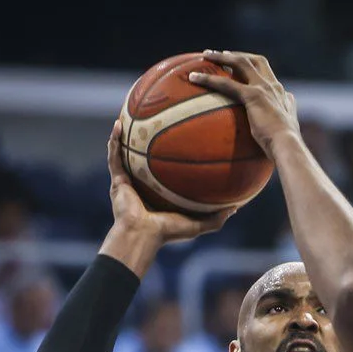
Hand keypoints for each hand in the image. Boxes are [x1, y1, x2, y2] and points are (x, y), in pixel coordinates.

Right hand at [107, 119, 233, 243]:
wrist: (143, 235)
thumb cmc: (169, 232)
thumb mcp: (198, 224)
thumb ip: (217, 217)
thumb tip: (237, 207)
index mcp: (159, 195)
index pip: (166, 174)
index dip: (172, 159)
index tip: (182, 142)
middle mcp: (143, 187)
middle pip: (145, 160)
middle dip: (148, 142)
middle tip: (156, 122)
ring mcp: (128, 184)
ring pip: (126, 154)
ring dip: (127, 136)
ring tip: (132, 116)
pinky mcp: (117, 181)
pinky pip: (115, 156)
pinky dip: (115, 140)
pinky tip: (119, 124)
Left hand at [189, 50, 299, 155]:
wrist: (288, 146)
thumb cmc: (285, 146)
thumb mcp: (287, 129)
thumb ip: (284, 118)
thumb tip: (284, 121)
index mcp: (281, 93)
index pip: (266, 71)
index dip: (251, 64)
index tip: (239, 63)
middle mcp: (273, 86)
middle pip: (254, 60)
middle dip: (236, 55)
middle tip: (220, 55)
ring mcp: (263, 88)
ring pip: (240, 63)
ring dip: (221, 57)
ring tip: (205, 56)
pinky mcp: (252, 96)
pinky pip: (226, 83)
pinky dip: (209, 79)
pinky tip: (194, 78)